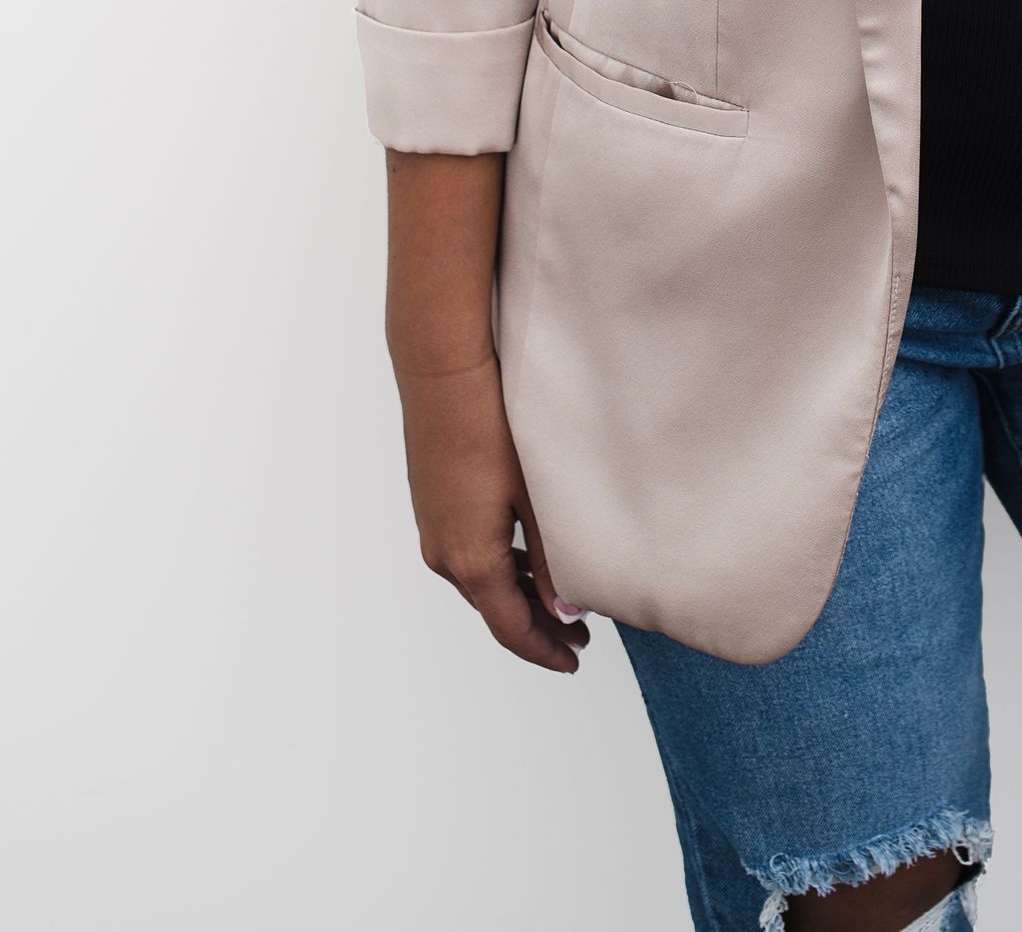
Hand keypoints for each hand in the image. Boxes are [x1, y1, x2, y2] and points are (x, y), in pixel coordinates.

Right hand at [396, 353, 590, 671]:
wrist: (442, 372)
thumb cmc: (491, 425)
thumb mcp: (534, 494)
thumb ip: (553, 556)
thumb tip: (567, 609)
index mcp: (470, 559)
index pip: (511, 627)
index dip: (544, 649)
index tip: (573, 659)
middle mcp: (443, 552)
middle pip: (493, 609)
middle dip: (535, 625)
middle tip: (579, 632)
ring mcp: (433, 527)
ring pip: (479, 581)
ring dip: (516, 596)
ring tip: (557, 598)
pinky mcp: (432, 503)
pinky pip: (466, 553)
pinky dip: (498, 567)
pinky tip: (523, 556)